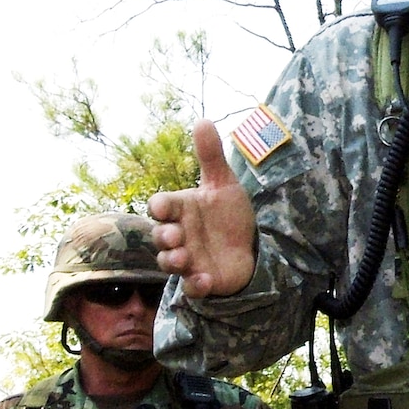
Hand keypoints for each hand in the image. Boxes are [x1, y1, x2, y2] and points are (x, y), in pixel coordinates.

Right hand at [149, 121, 257, 300]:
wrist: (248, 245)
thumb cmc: (227, 214)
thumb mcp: (223, 183)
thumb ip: (211, 156)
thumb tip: (203, 120)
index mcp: (181, 210)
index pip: (160, 206)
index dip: (160, 207)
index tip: (164, 208)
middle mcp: (179, 235)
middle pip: (160, 236)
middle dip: (164, 236)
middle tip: (176, 236)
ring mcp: (188, 259)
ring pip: (169, 263)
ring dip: (173, 261)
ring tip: (184, 257)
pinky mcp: (201, 280)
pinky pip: (191, 288)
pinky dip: (195, 286)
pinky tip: (205, 280)